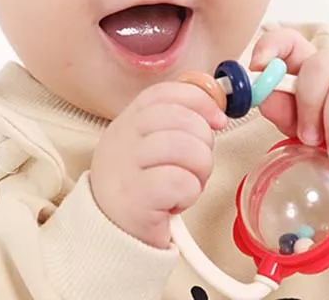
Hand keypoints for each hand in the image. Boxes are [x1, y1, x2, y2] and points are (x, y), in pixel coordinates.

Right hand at [89, 81, 226, 248]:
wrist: (111, 236)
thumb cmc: (142, 190)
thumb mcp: (150, 148)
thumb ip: (175, 125)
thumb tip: (214, 113)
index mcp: (126, 121)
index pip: (164, 93)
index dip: (198, 100)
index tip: (218, 120)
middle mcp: (121, 137)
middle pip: (180, 117)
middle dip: (203, 141)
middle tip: (197, 165)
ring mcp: (125, 166)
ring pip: (185, 146)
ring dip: (200, 169)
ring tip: (188, 184)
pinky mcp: (134, 198)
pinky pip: (181, 181)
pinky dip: (190, 192)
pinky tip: (177, 201)